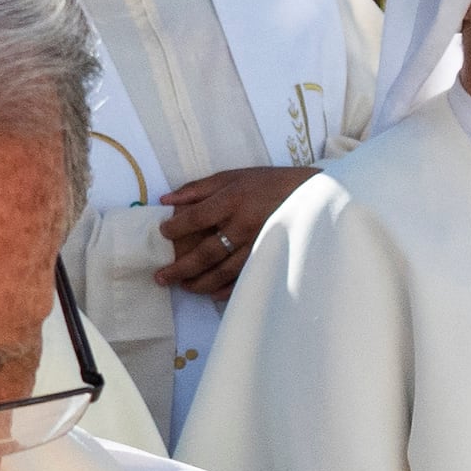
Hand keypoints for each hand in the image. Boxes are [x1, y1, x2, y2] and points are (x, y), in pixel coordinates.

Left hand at [154, 165, 301, 298]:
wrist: (309, 194)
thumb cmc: (267, 183)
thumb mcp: (232, 176)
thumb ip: (198, 188)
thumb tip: (166, 199)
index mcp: (232, 200)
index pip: (196, 218)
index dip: (176, 228)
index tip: (163, 233)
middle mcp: (243, 225)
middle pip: (206, 253)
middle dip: (181, 268)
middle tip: (161, 277)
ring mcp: (257, 245)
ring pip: (224, 271)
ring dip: (200, 282)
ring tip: (183, 287)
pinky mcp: (268, 257)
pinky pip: (245, 279)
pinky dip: (227, 289)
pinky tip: (212, 294)